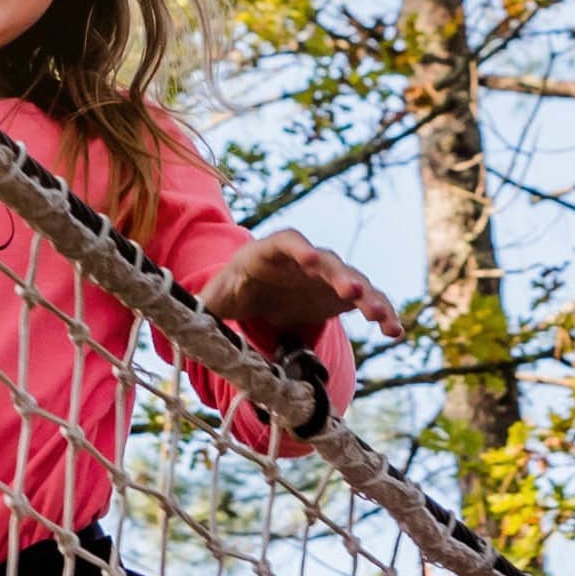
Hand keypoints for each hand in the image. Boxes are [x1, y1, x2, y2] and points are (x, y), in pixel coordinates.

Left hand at [200, 230, 403, 352]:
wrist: (259, 293)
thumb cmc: (233, 291)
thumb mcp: (214, 300)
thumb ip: (202, 309)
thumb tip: (177, 322)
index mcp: (269, 253)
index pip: (286, 243)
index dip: (297, 250)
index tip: (308, 259)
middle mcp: (304, 258)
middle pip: (325, 261)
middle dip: (340, 275)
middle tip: (355, 292)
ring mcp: (328, 275)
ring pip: (354, 281)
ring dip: (370, 297)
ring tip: (384, 319)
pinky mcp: (344, 295)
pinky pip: (368, 301)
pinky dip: (383, 313)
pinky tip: (397, 332)